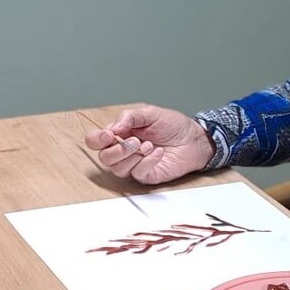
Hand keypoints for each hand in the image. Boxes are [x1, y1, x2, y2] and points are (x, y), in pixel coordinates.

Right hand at [83, 104, 214, 183]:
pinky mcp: (146, 175)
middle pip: (103, 158)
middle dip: (117, 150)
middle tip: (135, 141)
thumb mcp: (150, 113)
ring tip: (148, 145)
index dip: (97, 139)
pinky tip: (158, 153)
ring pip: (117, 169)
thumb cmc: (173, 126)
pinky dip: (147, 162)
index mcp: (120, 134)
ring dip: (132, 156)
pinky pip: (137, 173)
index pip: (95, 140)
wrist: (194, 139)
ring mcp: (134, 165)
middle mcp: (123, 151)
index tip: (108, 134)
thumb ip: (129, 117)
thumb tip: (113, 128)